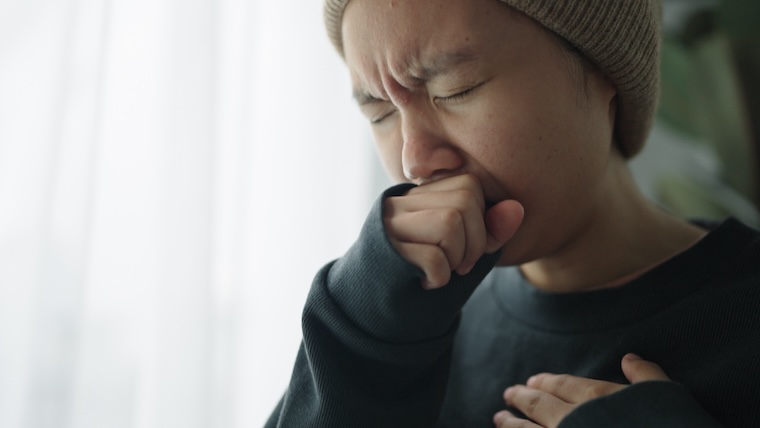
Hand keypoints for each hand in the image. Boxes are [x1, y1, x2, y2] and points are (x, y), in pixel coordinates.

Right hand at [384, 174, 523, 288]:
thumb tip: (516, 208)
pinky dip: (439, 278)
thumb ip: (489, 231)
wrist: (373, 310)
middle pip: (464, 202)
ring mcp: (390, 224)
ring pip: (450, 222)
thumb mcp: (463, 251)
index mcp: (420, 196)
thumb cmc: (422, 275)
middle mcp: (402, 202)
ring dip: (455, 259)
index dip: (481, 221)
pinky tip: (423, 282)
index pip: (469, 186)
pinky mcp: (385, 251)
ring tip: (439, 272)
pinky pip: (434, 257)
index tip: (466, 249)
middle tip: (457, 266)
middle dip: (474, 243)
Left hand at [493, 353, 669, 427]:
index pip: (563, 386)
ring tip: (499, 418)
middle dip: (522, 399)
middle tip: (508, 394)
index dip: (546, 382)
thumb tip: (629, 358)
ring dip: (511, 424)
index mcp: (597, 399)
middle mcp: (573, 421)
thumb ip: (647, 376)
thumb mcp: (667, 397)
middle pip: (539, 406)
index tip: (532, 381)